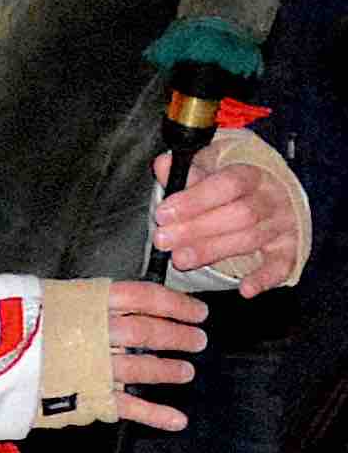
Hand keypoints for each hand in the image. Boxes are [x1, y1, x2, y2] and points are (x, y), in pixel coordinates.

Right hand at [52, 276, 209, 432]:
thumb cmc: (3, 323)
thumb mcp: (40, 297)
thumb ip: (77, 304)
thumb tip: (106, 307)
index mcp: (86, 300)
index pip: (144, 297)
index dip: (176, 304)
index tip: (198, 311)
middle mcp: (97, 331)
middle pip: (150, 331)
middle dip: (178, 337)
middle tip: (198, 341)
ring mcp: (95, 365)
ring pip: (144, 367)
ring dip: (169, 371)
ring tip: (185, 372)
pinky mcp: (87, 397)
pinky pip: (129, 407)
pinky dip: (157, 414)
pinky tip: (178, 420)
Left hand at [158, 134, 309, 293]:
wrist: (272, 195)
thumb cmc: (231, 185)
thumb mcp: (211, 169)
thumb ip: (187, 171)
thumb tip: (163, 164)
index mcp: (253, 174)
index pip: (228, 184)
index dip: (195, 199)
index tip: (163, 214)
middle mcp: (272, 198)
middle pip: (240, 214)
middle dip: (197, 229)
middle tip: (163, 240)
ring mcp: (282, 225)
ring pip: (251, 238)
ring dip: (214, 251)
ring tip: (180, 259)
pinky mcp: (289, 249)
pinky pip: (282, 265)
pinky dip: (265, 278)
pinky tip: (245, 288)